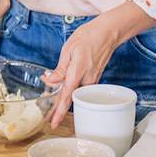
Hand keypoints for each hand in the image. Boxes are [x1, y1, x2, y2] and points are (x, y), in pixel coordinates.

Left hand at [44, 1, 155, 127]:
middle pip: (71, 99)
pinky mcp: (94, 79)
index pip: (67, 97)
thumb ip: (59, 69)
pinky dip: (72, 90)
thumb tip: (49, 81)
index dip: (59, 112)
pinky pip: (81, 89)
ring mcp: (92, 81)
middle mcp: (87, 80)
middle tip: (47, 113)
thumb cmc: (88, 37)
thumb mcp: (68, 50)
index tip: (54, 123)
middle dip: (59, 107)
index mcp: (77, 72)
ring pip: (76, 94)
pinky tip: (64, 87)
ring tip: (53, 100)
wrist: (107, 33)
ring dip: (64, 97)